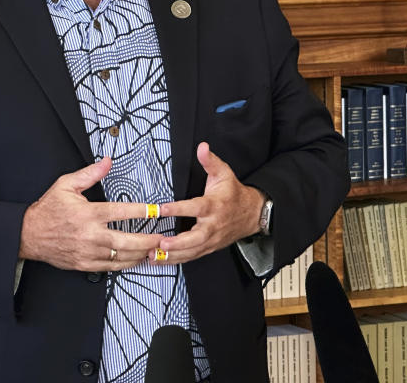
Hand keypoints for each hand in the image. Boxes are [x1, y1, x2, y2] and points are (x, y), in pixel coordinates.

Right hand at [19, 157, 162, 271]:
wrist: (28, 235)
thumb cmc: (47, 210)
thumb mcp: (66, 185)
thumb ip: (90, 174)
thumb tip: (107, 162)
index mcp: (89, 214)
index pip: (122, 212)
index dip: (142, 212)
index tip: (156, 211)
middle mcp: (90, 235)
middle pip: (127, 241)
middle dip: (149, 240)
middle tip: (163, 239)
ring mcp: (88, 252)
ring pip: (121, 257)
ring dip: (141, 254)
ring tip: (155, 251)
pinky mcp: (84, 264)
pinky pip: (110, 267)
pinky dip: (126, 265)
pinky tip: (136, 260)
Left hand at [153, 142, 264, 264]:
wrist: (252, 214)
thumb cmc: (233, 193)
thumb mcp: (224, 173)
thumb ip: (210, 161)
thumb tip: (202, 146)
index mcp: (214, 205)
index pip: (195, 207)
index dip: (179, 209)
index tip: (161, 209)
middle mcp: (213, 225)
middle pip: (196, 237)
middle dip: (178, 243)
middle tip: (160, 242)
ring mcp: (212, 239)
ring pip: (192, 251)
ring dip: (173, 255)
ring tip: (153, 255)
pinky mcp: (209, 248)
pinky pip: (192, 256)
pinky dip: (176, 260)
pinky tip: (160, 260)